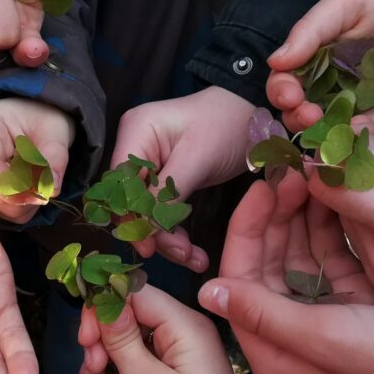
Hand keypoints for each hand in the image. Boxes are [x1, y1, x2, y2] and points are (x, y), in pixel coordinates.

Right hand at [0, 98, 73, 222]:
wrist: (29, 118)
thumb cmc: (40, 118)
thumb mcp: (55, 131)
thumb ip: (55, 157)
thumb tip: (51, 189)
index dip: (15, 189)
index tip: (43, 194)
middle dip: (26, 193)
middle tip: (45, 174)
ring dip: (25, 200)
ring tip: (34, 175)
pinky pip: (0, 212)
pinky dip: (20, 205)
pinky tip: (25, 184)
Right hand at [77, 285, 244, 373]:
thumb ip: (120, 337)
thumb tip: (102, 299)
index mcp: (185, 324)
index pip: (134, 293)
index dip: (103, 310)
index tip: (84, 338)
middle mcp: (186, 331)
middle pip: (131, 316)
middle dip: (103, 340)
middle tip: (90, 369)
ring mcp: (182, 353)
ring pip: (131, 341)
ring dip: (107, 362)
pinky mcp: (177, 373)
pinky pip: (142, 362)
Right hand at [111, 86, 257, 269]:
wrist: (255, 115)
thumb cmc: (228, 126)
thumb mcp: (198, 159)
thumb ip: (167, 193)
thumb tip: (145, 229)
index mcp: (136, 132)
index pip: (119, 183)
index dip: (130, 216)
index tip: (150, 247)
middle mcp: (134, 146)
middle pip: (129, 200)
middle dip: (153, 231)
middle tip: (182, 255)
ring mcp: (148, 162)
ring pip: (144, 209)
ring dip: (165, 236)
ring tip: (192, 257)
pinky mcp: (162, 176)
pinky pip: (158, 208)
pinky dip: (173, 228)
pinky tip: (190, 249)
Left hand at [203, 175, 373, 373]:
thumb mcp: (320, 336)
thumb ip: (261, 312)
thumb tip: (206, 291)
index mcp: (269, 345)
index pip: (239, 274)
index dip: (247, 226)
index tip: (263, 186)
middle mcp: (286, 329)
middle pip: (265, 259)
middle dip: (275, 214)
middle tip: (293, 172)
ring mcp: (318, 313)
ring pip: (295, 251)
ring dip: (299, 215)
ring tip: (313, 176)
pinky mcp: (349, 300)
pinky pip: (326, 254)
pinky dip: (326, 227)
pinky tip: (332, 197)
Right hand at [267, 0, 373, 134]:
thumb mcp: (346, 1)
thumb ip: (310, 31)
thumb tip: (275, 62)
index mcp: (314, 54)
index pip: (286, 80)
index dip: (282, 91)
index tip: (290, 95)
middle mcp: (331, 80)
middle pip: (303, 110)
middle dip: (299, 118)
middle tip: (309, 116)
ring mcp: (361, 97)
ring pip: (331, 125)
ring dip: (324, 133)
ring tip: (328, 130)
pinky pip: (370, 129)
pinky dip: (359, 137)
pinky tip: (353, 135)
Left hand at [306, 136, 373, 345]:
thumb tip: (355, 143)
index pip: (332, 187)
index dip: (329, 153)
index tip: (343, 129)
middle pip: (333, 199)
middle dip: (340, 167)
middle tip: (365, 139)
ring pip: (339, 215)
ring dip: (351, 189)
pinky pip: (352, 234)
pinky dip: (362, 211)